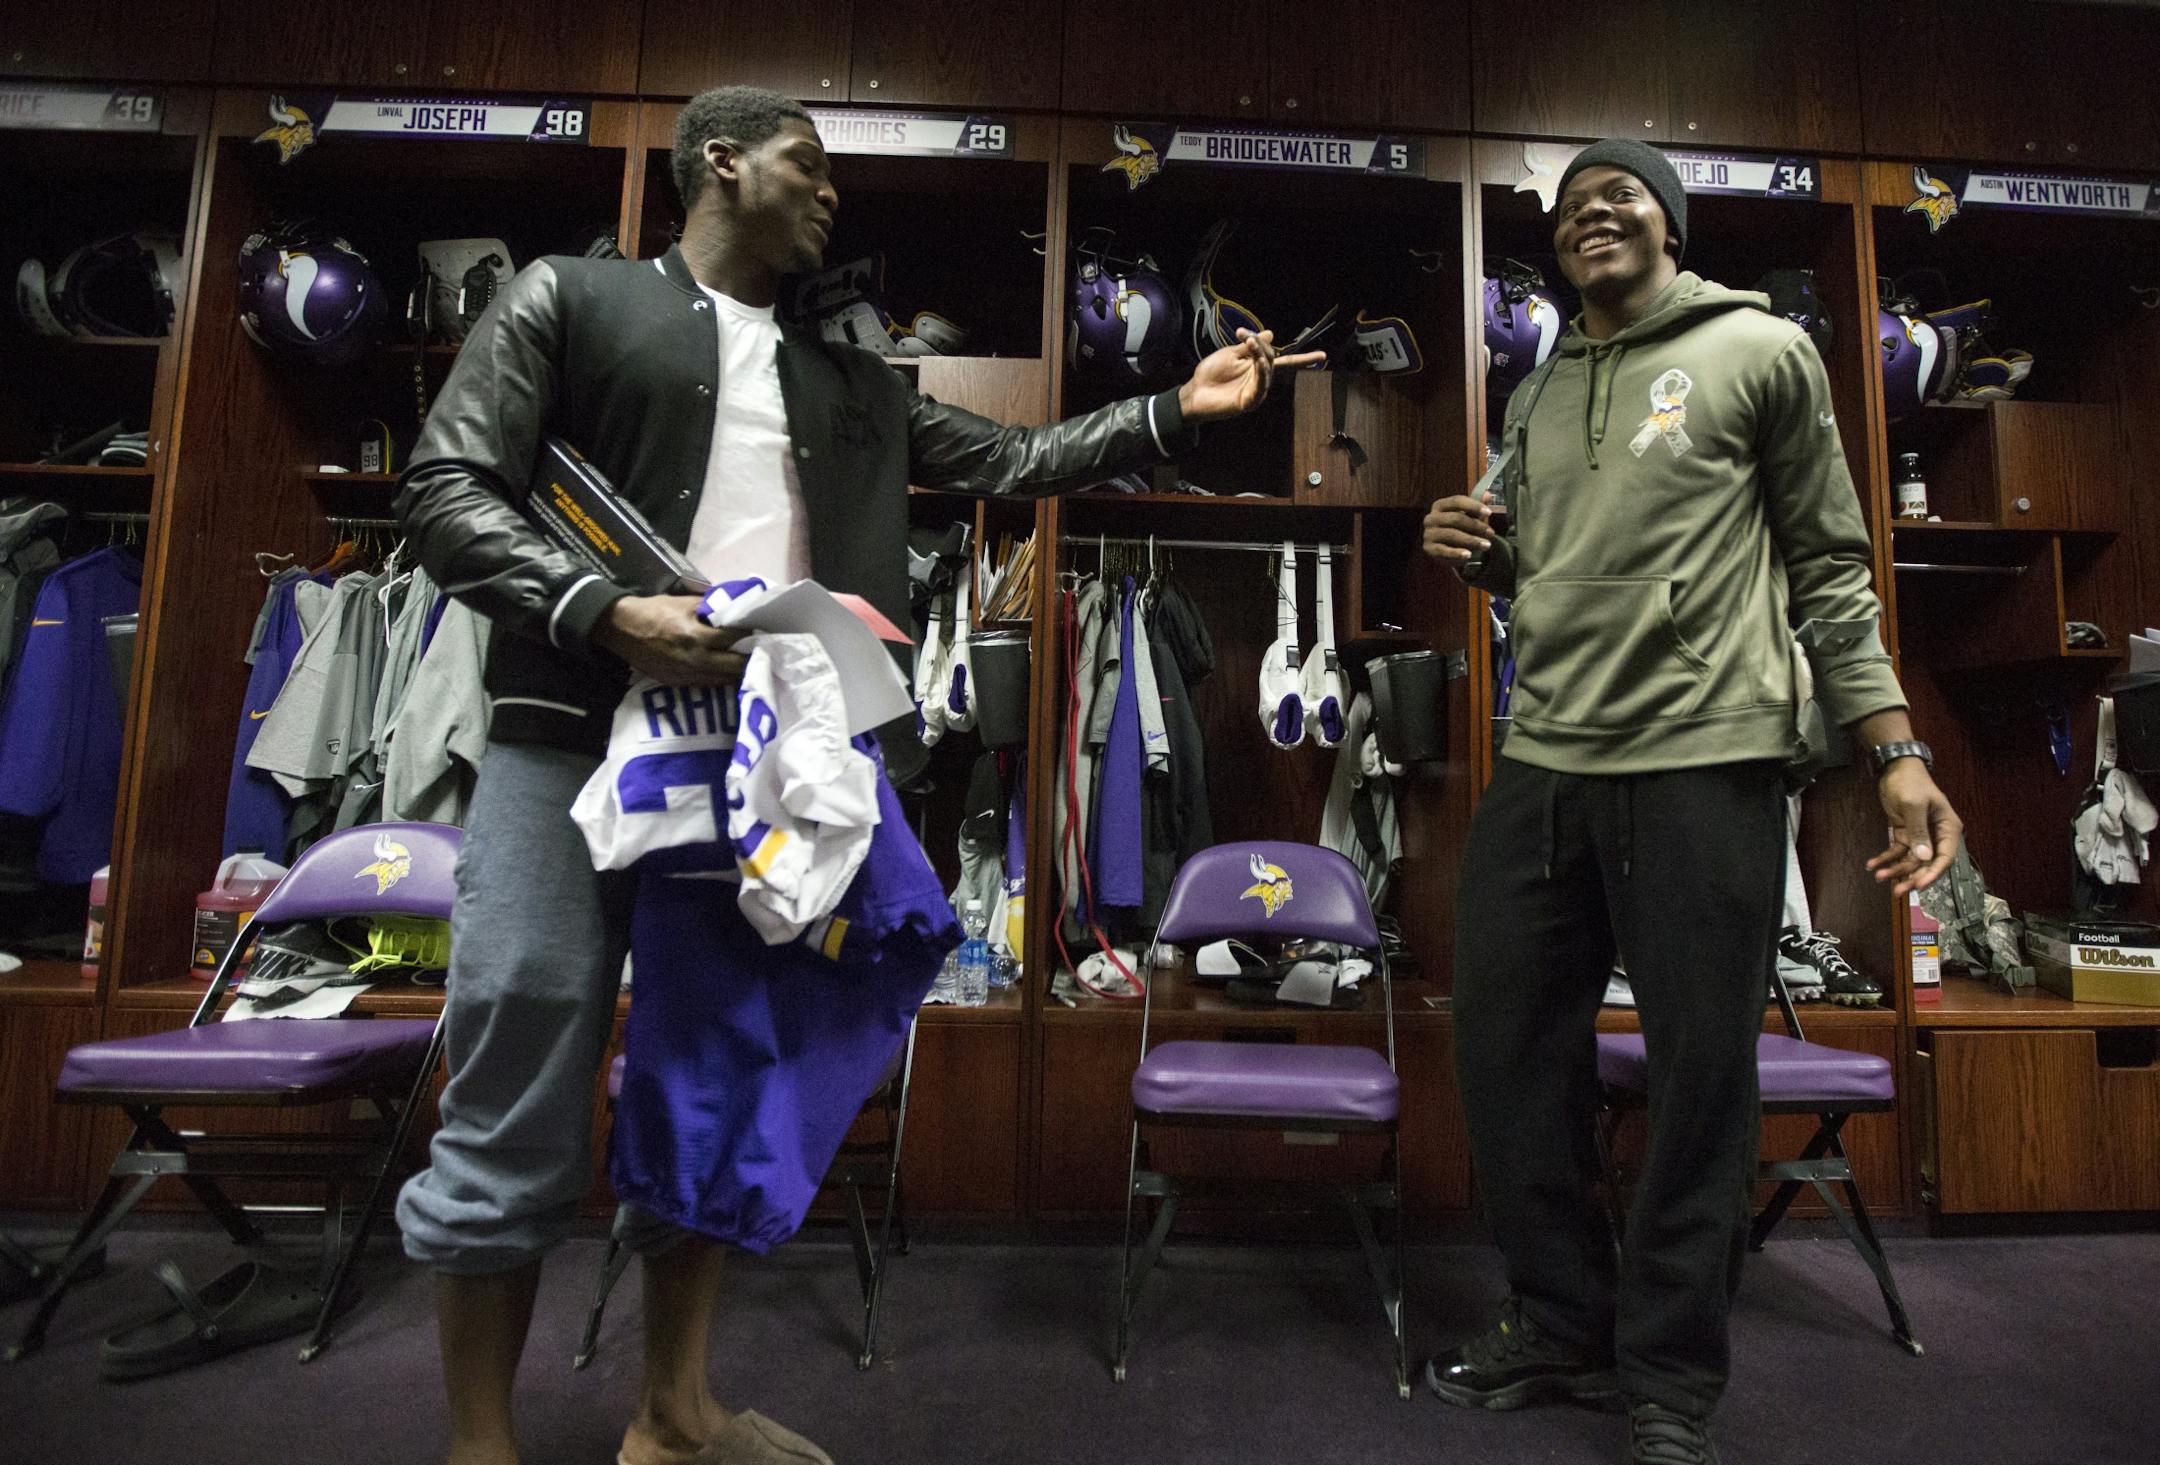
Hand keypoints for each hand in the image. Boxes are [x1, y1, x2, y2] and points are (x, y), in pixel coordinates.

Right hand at [590, 594, 746, 685]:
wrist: (623, 628)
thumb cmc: (655, 611)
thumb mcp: (685, 602)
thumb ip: (712, 607)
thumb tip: (738, 607)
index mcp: (696, 636)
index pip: (734, 638)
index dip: (749, 634)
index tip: (760, 630)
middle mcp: (694, 660)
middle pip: (735, 667)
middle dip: (750, 658)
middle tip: (760, 651)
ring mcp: (686, 675)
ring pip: (724, 680)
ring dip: (738, 672)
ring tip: (749, 663)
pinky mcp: (678, 683)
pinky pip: (708, 684)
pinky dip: (720, 677)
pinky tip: (727, 671)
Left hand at [1177, 327, 1327, 421]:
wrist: (1194, 393)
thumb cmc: (1210, 374)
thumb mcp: (1230, 354)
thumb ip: (1249, 346)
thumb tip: (1270, 333)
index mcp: (1258, 368)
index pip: (1285, 362)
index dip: (1305, 360)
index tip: (1323, 356)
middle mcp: (1261, 380)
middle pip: (1273, 359)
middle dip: (1261, 345)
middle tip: (1244, 335)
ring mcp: (1256, 392)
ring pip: (1268, 370)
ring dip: (1261, 354)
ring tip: (1249, 341)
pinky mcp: (1249, 402)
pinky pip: (1261, 386)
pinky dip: (1261, 372)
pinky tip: (1257, 362)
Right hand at [1421, 493, 1492, 560]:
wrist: (1446, 549)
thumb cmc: (1459, 528)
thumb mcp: (1468, 516)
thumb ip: (1477, 506)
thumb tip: (1488, 495)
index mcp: (1439, 505)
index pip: (1457, 501)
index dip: (1473, 506)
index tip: (1489, 513)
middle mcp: (1431, 518)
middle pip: (1455, 518)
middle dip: (1476, 526)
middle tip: (1491, 533)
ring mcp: (1429, 534)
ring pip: (1452, 535)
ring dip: (1471, 540)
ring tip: (1486, 545)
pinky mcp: (1429, 549)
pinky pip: (1444, 551)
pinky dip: (1457, 553)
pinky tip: (1468, 555)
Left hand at [1867, 760, 1961, 896]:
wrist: (1895, 769)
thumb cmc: (1910, 783)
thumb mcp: (1913, 805)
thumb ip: (1918, 831)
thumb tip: (1924, 857)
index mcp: (1947, 828)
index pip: (1945, 857)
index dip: (1933, 873)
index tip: (1919, 885)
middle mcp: (1936, 835)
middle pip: (1927, 863)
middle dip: (1911, 877)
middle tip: (1897, 891)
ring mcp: (1920, 836)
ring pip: (1910, 860)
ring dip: (1895, 869)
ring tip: (1878, 876)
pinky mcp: (1904, 834)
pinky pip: (1896, 851)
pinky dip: (1885, 858)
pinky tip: (1872, 864)